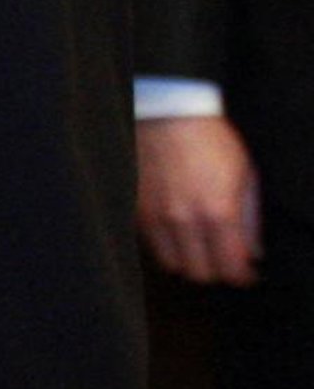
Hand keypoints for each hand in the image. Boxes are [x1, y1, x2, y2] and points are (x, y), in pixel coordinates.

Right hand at [135, 115, 261, 285]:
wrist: (166, 113)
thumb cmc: (210, 139)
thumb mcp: (245, 175)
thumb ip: (251, 220)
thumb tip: (253, 253)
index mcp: (218, 213)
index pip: (231, 269)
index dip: (241, 275)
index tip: (245, 271)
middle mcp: (184, 221)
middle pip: (199, 273)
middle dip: (215, 270)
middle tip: (222, 259)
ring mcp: (155, 216)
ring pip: (171, 264)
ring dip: (187, 260)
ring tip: (197, 247)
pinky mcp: (135, 209)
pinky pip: (150, 244)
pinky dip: (165, 244)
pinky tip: (175, 231)